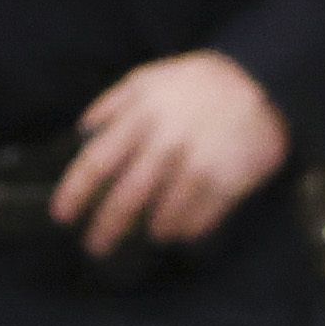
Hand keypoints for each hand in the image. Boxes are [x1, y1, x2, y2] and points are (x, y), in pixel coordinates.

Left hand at [52, 46, 288, 256]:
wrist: (262, 82)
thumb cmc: (198, 83)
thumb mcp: (150, 78)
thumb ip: (113, 102)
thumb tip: (83, 131)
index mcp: (141, 117)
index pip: (97, 162)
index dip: (75, 193)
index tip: (62, 217)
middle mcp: (165, 144)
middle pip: (125, 198)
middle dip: (106, 229)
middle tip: (95, 247)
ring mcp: (197, 166)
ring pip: (163, 217)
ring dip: (152, 231)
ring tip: (151, 233)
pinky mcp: (227, 183)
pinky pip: (199, 222)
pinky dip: (186, 230)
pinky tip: (182, 230)